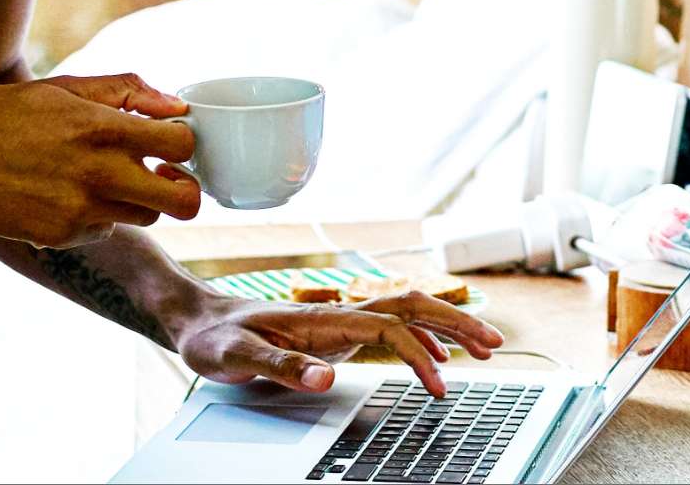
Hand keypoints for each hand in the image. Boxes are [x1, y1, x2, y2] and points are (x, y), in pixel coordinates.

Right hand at [0, 73, 201, 247]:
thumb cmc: (7, 112)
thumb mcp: (66, 88)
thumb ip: (127, 93)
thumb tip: (177, 107)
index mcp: (103, 129)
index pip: (183, 145)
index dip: (185, 144)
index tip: (171, 144)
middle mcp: (99, 175)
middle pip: (184, 202)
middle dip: (184, 190)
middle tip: (167, 178)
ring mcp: (80, 211)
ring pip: (147, 219)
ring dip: (139, 201)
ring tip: (108, 179)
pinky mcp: (61, 236)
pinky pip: (103, 229)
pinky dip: (97, 215)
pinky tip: (66, 194)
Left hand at [174, 289, 507, 397]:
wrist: (195, 319)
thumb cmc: (213, 337)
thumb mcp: (237, 357)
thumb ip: (280, 367)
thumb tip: (324, 378)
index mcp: (322, 318)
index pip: (389, 327)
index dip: (420, 352)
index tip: (439, 383)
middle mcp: (338, 314)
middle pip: (411, 308)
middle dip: (455, 323)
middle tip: (494, 344)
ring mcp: (340, 322)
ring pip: (407, 314)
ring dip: (446, 327)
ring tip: (483, 348)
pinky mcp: (336, 334)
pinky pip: (393, 329)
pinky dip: (422, 340)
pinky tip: (436, 358)